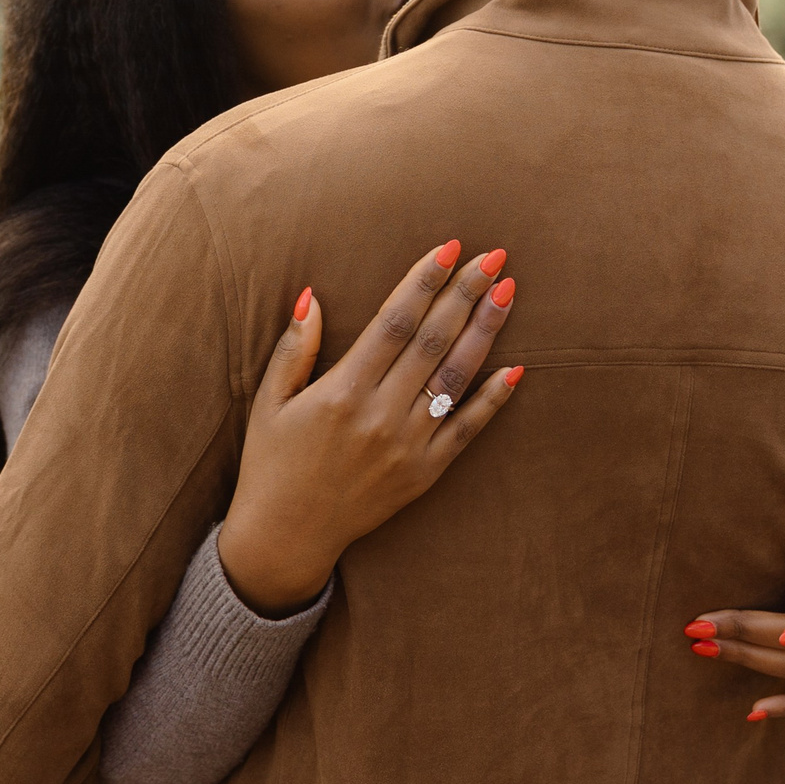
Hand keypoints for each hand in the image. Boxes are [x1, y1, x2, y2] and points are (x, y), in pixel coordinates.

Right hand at [216, 239, 524, 613]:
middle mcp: (380, 415)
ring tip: (508, 293)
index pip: (395, 321)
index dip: (424, 281)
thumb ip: (294, 347)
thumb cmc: (271, 462)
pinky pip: (466, 430)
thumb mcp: (269, 401)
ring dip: (485, 332)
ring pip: (456, 378)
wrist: (286, 536)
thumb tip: (311, 295)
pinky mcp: (424, 474)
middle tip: (495, 257)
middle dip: (465, 293)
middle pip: (433, 341)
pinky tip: (515, 369)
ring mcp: (407, 446)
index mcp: (341, 390)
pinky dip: (493, 400)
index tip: (450, 248)